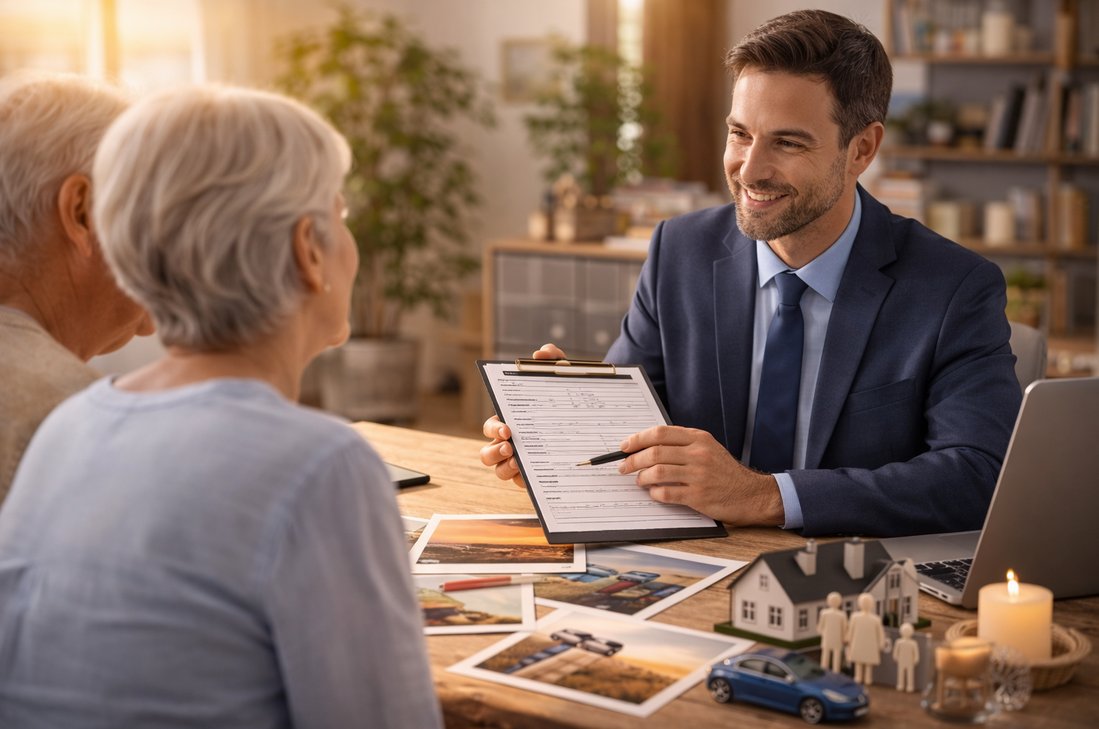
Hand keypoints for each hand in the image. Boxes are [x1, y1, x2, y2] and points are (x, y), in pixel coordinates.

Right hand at [478, 343, 567, 485]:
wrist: (589, 423)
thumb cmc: (566, 401)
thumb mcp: (563, 380)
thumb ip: (554, 361)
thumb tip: (542, 351)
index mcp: (510, 422)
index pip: (491, 427)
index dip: (494, 429)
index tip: (507, 429)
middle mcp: (510, 445)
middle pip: (487, 453)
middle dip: (494, 451)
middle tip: (510, 447)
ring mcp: (520, 464)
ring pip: (500, 472)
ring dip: (505, 469)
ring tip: (520, 463)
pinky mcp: (533, 478)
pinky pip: (522, 484)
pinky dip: (525, 481)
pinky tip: (537, 475)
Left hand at [617, 425, 785, 526]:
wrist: (751, 493)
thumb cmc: (725, 471)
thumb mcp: (708, 448)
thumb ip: (682, 444)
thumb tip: (647, 447)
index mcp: (698, 438)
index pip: (660, 433)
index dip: (637, 439)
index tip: (624, 446)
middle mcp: (698, 454)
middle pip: (654, 453)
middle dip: (633, 460)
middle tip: (623, 467)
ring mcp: (699, 475)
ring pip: (656, 472)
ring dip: (641, 478)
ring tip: (639, 481)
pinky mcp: (698, 496)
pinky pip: (666, 493)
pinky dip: (655, 493)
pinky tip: (655, 493)